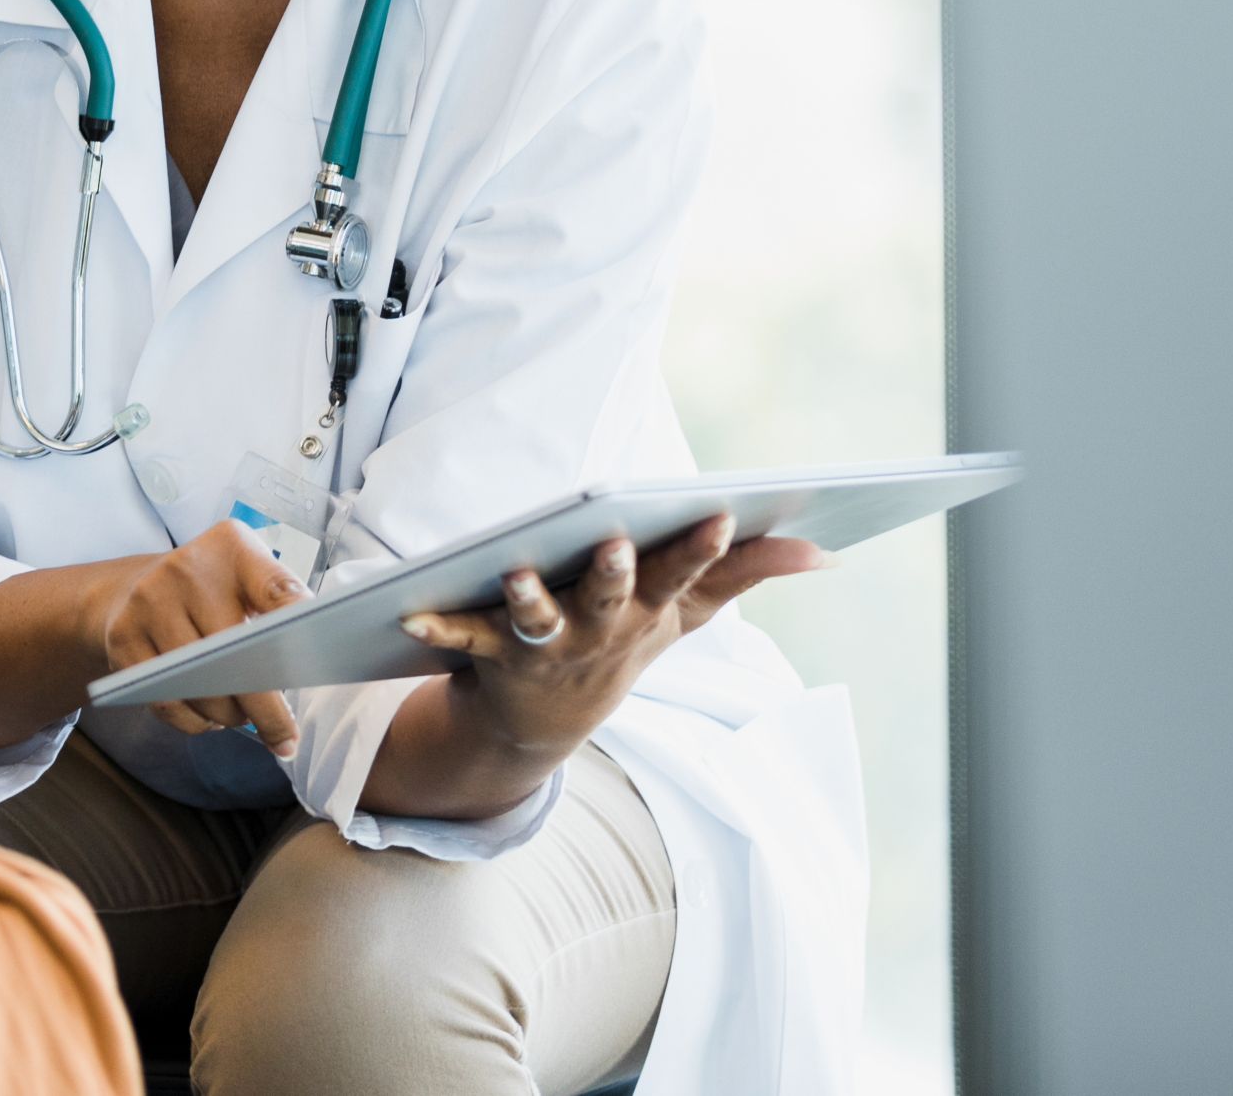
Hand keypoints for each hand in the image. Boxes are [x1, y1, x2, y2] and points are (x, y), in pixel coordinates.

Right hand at [90, 521, 309, 758]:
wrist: (130, 590)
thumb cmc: (208, 593)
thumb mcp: (245, 579)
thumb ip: (278, 609)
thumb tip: (312, 665)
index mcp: (231, 549)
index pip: (275, 587)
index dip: (297, 621)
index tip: (318, 653)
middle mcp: (186, 568)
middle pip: (235, 653)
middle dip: (266, 707)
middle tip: (285, 736)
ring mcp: (148, 602)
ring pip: (199, 686)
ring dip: (229, 715)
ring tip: (242, 718)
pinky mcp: (123, 639)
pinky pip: (167, 702)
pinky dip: (195, 721)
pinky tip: (208, 718)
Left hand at [398, 514, 823, 761]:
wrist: (544, 720)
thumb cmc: (621, 640)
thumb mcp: (685, 613)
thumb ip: (745, 573)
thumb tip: (823, 550)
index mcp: (646, 610)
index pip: (683, 575)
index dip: (704, 548)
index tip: (723, 512)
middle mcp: (599, 629)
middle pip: (610, 596)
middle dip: (615, 572)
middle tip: (617, 543)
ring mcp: (544, 643)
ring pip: (536, 617)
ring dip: (528, 597)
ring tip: (516, 574)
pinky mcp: (489, 649)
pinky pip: (461, 635)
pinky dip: (437, 625)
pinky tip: (410, 610)